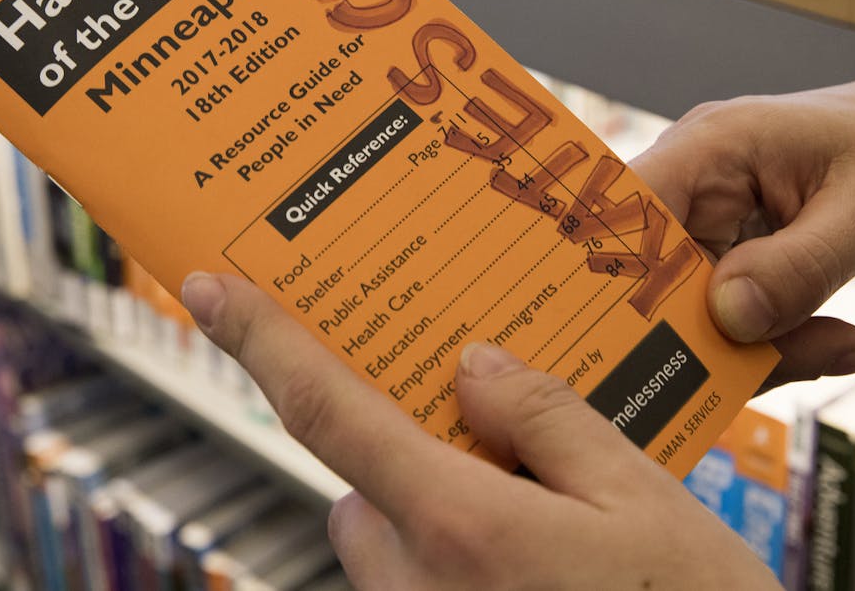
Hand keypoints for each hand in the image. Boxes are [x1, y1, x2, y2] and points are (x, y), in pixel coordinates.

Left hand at [182, 272, 780, 590]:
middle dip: (411, 458)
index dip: (262, 344)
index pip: (330, 413)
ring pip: (391, 547)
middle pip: (365, 489)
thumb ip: (548, 422)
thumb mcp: (644, 501)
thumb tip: (474, 366)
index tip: (210, 292)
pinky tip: (543, 570)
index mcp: (459, 525)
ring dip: (438, 520)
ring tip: (547, 525)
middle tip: (499, 443)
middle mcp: (418, 585)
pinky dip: (457, 567)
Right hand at [630, 63, 854, 388]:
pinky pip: (724, 317)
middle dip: (685, 333)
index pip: (630, 205)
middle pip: (648, 272)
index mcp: (711, 147)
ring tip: (823, 351)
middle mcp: (694, 184)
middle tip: (747, 374)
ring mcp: (710, 224)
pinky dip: (765, 345)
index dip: (613, 268)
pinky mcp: (731, 257)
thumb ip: (799, 267)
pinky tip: (824, 345)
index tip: (629, 338)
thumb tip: (730, 319)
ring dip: (738, 348)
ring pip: (686, 308)